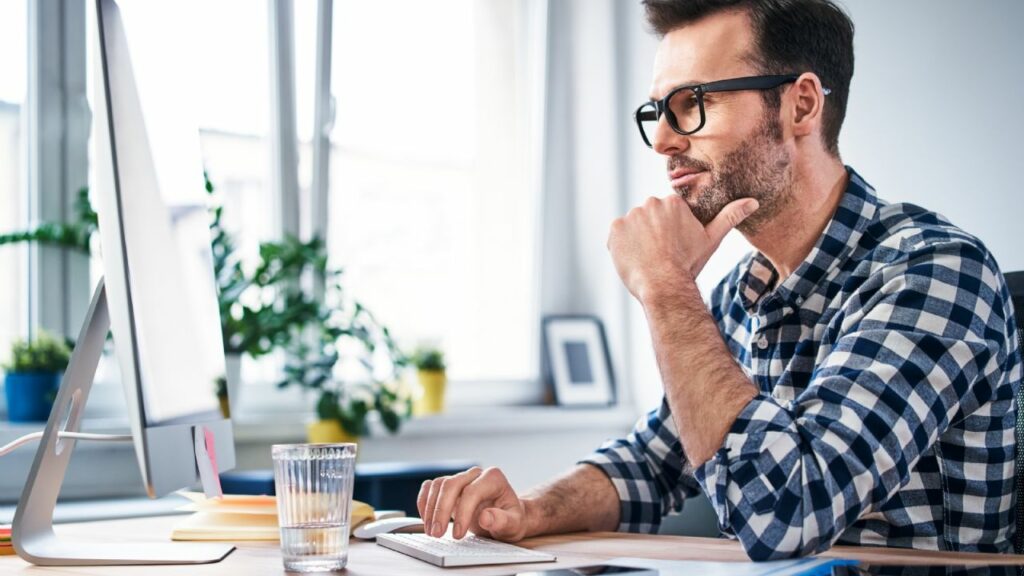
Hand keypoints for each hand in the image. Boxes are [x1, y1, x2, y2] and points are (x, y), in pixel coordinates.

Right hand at [416, 466, 527, 541]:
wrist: (507, 516)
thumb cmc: (512, 519)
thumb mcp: (514, 524)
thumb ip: (503, 521)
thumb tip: (485, 517)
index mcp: (494, 478)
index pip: (472, 492)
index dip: (462, 514)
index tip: (457, 535)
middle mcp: (476, 474)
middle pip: (451, 485)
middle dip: (441, 510)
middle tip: (437, 534)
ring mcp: (462, 478)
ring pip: (438, 485)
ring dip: (431, 508)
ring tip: (431, 532)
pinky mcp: (450, 486)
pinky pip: (431, 487)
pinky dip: (425, 502)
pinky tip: (426, 519)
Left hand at [607, 195, 757, 302]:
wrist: (664, 285)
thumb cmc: (688, 264)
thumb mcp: (711, 239)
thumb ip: (730, 217)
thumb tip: (753, 201)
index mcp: (673, 202)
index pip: (666, 213)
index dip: (669, 232)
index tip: (673, 247)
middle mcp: (650, 203)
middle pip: (649, 218)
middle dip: (653, 234)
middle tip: (661, 255)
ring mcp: (631, 215)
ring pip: (633, 227)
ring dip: (638, 240)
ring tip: (648, 258)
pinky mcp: (615, 229)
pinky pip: (617, 236)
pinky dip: (623, 246)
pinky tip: (635, 259)